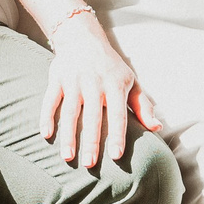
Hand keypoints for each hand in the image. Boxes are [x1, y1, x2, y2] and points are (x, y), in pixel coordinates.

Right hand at [41, 12, 160, 170]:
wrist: (83, 38)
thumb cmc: (111, 67)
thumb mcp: (131, 82)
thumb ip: (143, 106)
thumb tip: (157, 128)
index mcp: (115, 85)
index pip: (118, 114)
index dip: (117, 135)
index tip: (116, 155)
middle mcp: (94, 83)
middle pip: (93, 116)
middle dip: (91, 141)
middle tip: (90, 165)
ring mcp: (74, 80)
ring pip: (70, 111)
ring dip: (68, 135)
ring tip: (68, 157)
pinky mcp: (56, 78)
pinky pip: (50, 100)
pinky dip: (46, 116)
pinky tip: (46, 135)